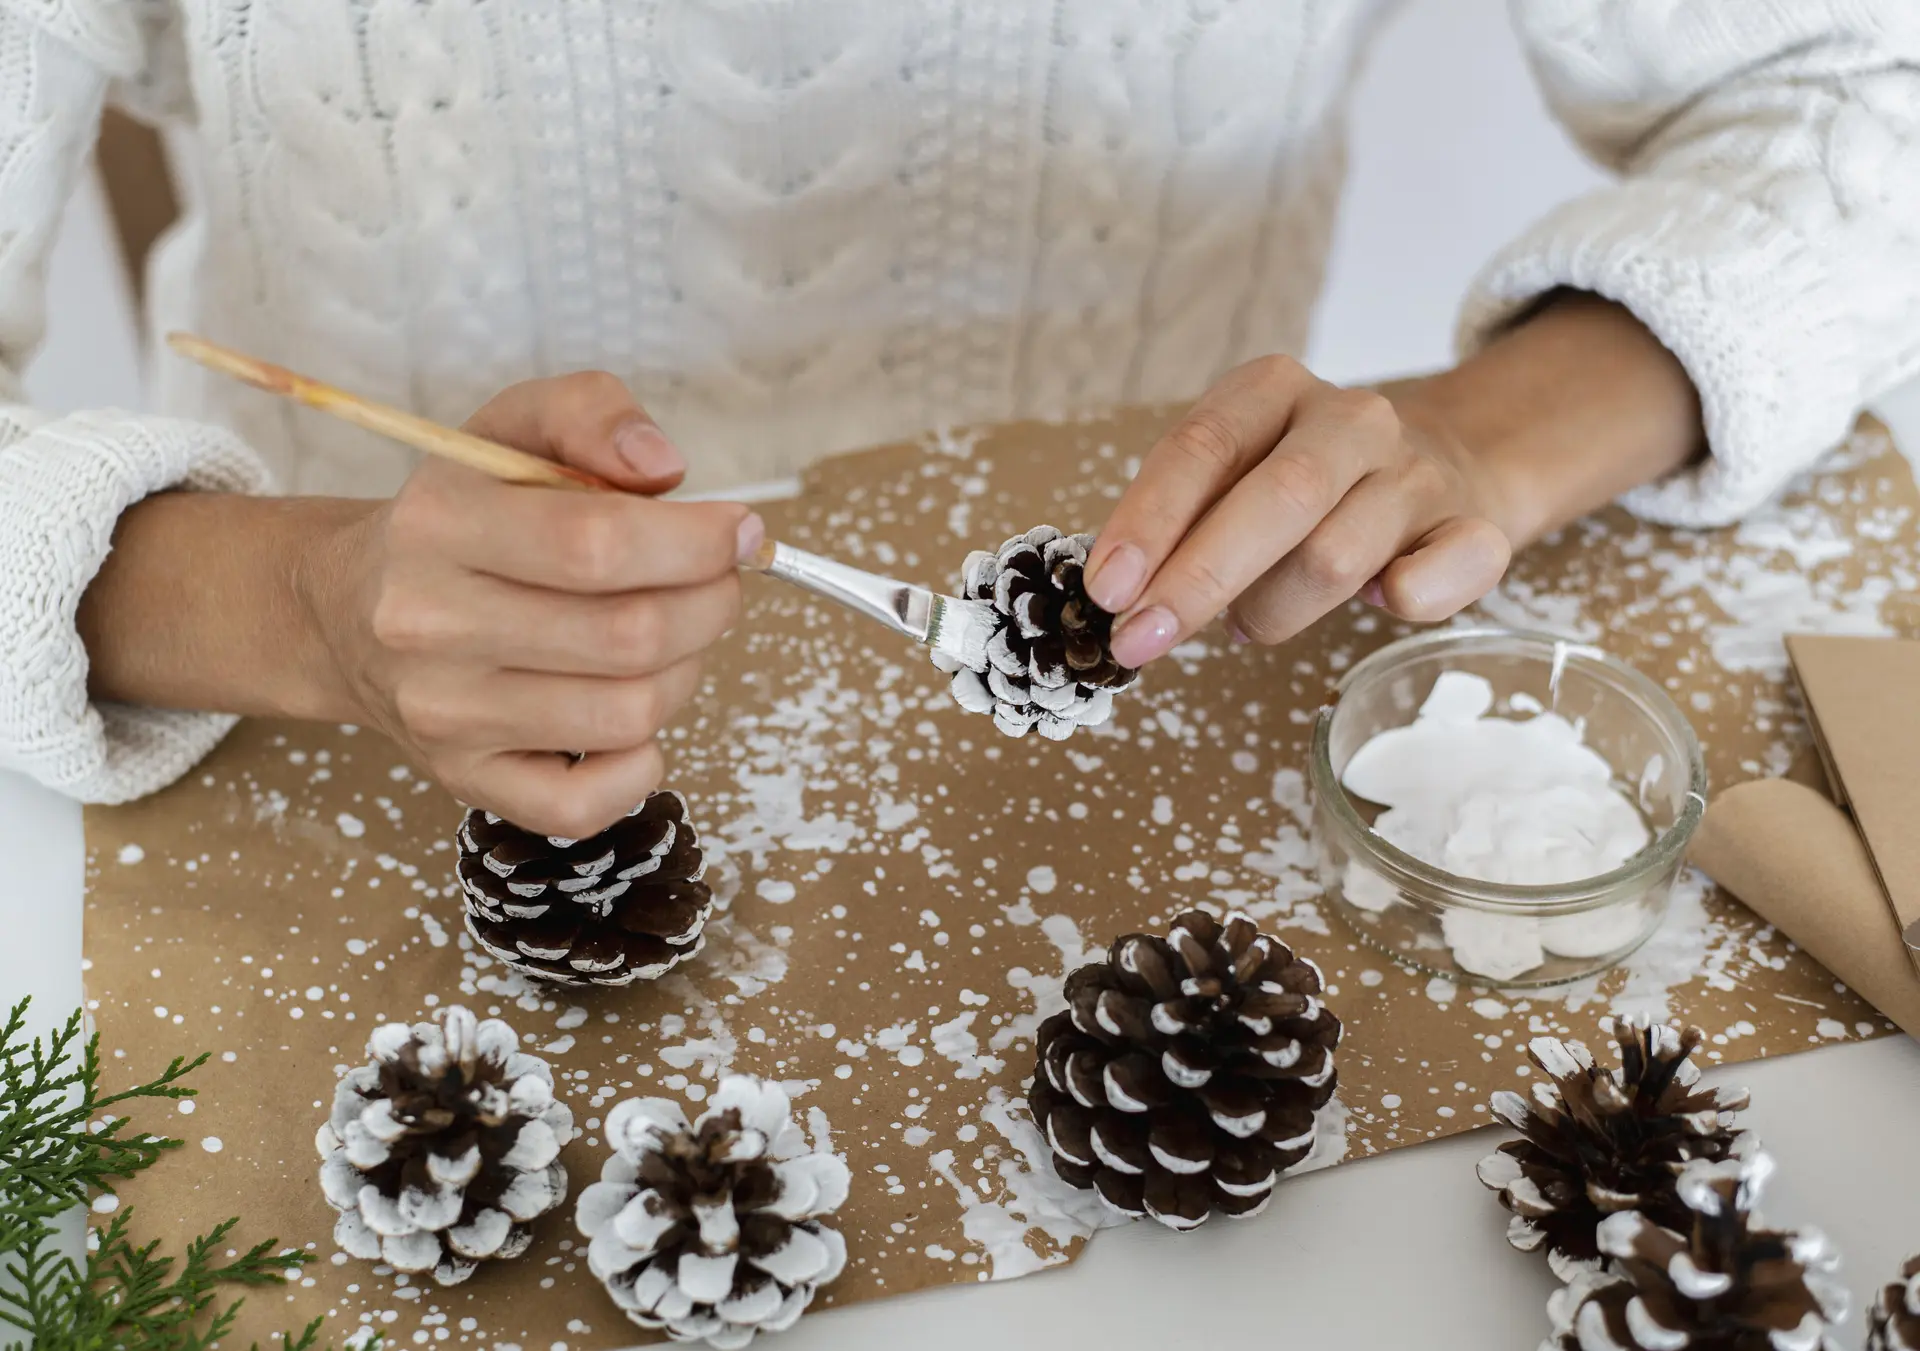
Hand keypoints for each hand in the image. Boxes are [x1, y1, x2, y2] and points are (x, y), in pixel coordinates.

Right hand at [306, 372, 758, 837]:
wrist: (346, 611)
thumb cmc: (458, 517)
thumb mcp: (509, 431)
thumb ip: (590, 413)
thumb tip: (663, 468)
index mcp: (439, 523)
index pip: (599, 544)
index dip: (698, 543)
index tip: (738, 533)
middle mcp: (428, 624)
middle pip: (629, 635)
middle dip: (709, 604)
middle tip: (717, 583)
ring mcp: (443, 714)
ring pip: (628, 714)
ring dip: (685, 672)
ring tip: (669, 636)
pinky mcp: (462, 781)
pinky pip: (585, 805)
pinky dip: (639, 765)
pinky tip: (633, 715)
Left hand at [1083, 355, 1514, 665]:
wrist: (1444, 464)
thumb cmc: (1305, 487)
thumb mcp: (1233, 474)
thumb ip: (1183, 518)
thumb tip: (1120, 592)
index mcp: (1273, 389)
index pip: (1203, 447)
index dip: (1149, 521)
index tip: (1107, 590)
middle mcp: (1350, 419)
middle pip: (1277, 499)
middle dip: (1198, 580)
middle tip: (1140, 641)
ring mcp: (1416, 473)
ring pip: (1335, 557)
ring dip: (1272, 611)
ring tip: (1247, 620)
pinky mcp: (1472, 528)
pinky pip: (1441, 576)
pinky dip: (1407, 599)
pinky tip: (1377, 605)